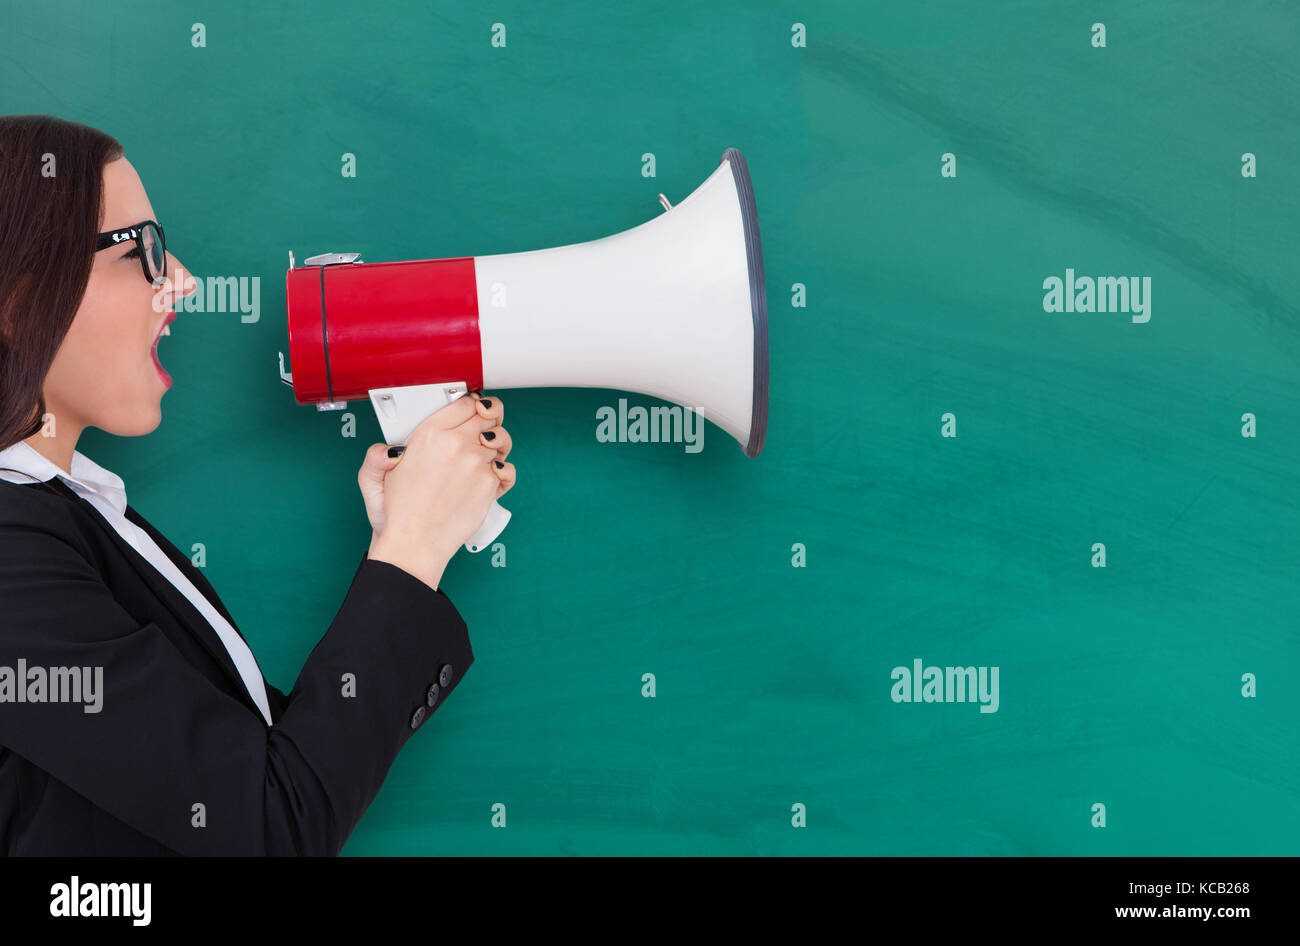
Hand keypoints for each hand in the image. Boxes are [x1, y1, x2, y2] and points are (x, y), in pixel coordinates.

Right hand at [361, 392, 515, 585]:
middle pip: (488, 417)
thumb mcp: (375, 477)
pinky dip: (502, 471)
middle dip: (487, 422)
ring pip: (500, 440)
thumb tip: (388, 448)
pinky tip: (491, 475)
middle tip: (482, 432)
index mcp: (429, 435)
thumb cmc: (399, 514)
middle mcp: (455, 444)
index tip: (474, 409)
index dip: (472, 405)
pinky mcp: (489, 484)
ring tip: (485, 455)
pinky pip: (507, 468)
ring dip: (497, 446)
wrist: (414, 545)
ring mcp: (475, 463)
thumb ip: (377, 456)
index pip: (465, 403)